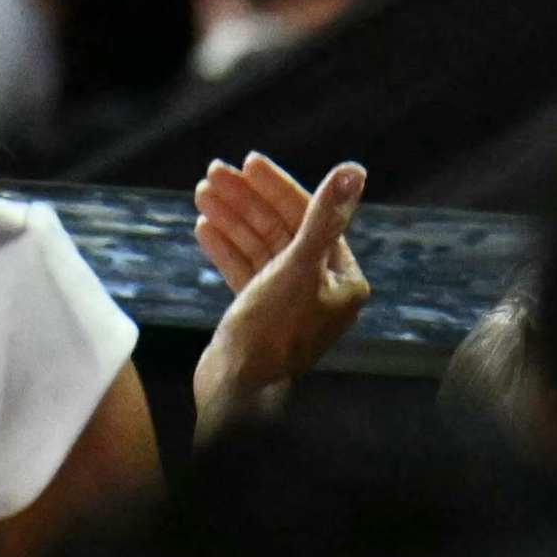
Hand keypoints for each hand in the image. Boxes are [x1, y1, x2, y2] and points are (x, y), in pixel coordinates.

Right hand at [191, 158, 371, 435]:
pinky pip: (244, 271)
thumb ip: (323, 217)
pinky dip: (226, 248)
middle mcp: (321, 290)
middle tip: (213, 172)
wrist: (235, 393)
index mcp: (342, 280)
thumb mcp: (297, 267)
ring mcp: (288, 304)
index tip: (248, 162)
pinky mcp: (259, 316)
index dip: (276, 187)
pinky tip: (204, 226)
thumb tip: (354, 170)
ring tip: (202, 191)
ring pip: (259, 248)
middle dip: (247, 200)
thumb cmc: (272, 333)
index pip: (310, 217)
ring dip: (231, 218)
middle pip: (281, 229)